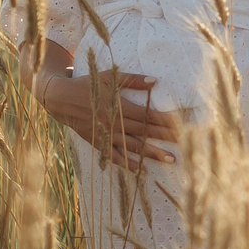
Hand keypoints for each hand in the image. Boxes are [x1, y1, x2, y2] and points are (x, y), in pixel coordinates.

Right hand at [35, 68, 179, 168]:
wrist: (61, 99)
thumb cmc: (89, 84)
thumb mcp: (110, 77)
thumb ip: (133, 80)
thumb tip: (156, 81)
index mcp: (120, 107)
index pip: (148, 116)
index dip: (166, 121)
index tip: (183, 125)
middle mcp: (115, 124)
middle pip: (146, 132)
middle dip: (166, 138)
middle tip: (187, 144)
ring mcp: (107, 135)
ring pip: (134, 147)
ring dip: (153, 154)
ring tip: (171, 160)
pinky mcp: (100, 143)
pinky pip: (116, 157)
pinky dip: (129, 164)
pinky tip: (143, 171)